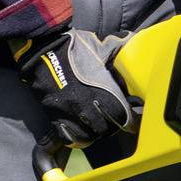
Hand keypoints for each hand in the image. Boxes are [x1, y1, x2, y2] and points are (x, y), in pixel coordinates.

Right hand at [14, 29, 132, 149]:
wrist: (42, 49)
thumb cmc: (76, 47)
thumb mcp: (104, 45)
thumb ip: (122, 48)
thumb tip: (138, 42)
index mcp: (104, 89)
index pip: (124, 116)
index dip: (131, 122)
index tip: (133, 123)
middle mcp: (88, 104)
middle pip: (106, 129)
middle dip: (112, 127)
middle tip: (114, 123)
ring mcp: (69, 112)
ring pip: (88, 136)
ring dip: (94, 133)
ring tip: (97, 127)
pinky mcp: (54, 115)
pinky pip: (67, 136)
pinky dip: (75, 138)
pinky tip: (80, 132)